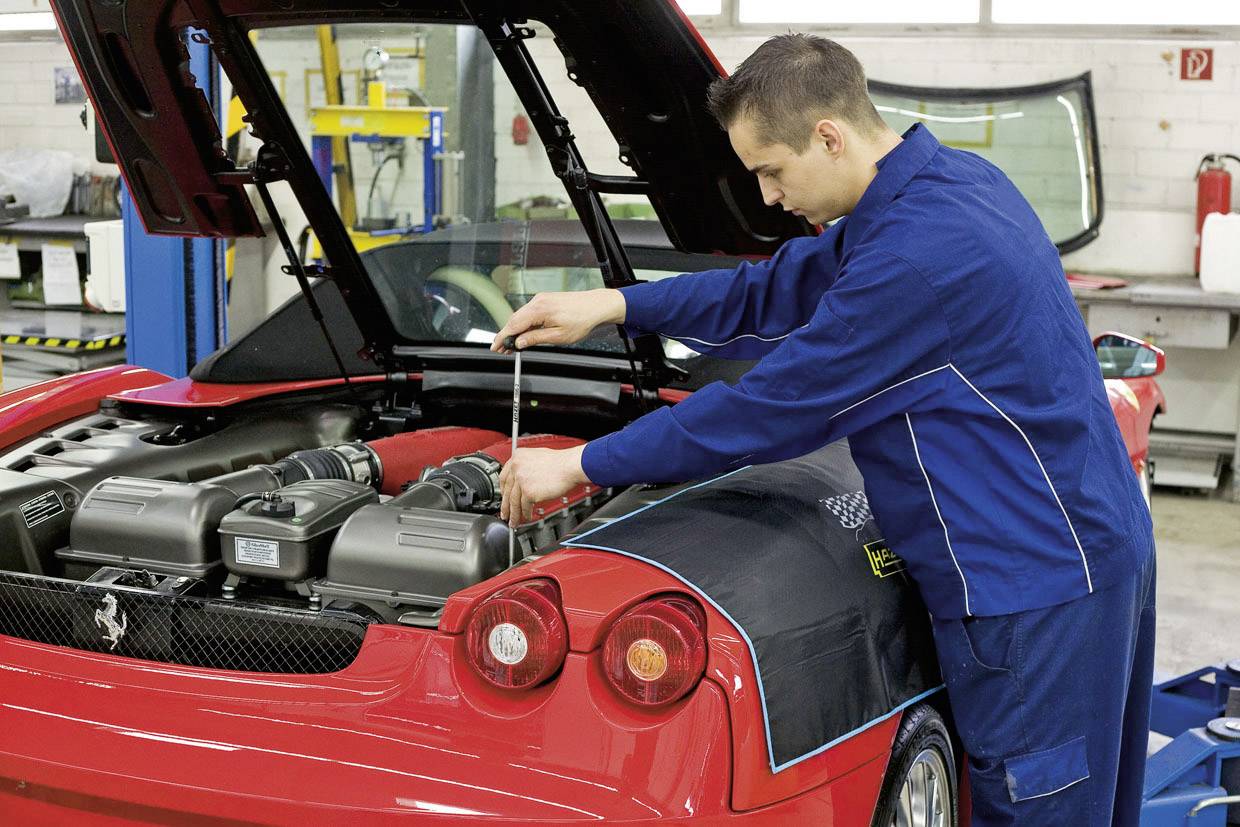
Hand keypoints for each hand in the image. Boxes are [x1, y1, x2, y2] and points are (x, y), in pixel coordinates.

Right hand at [491, 289, 625, 352]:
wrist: (596, 306)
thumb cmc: (582, 320)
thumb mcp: (558, 336)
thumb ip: (536, 339)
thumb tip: (519, 343)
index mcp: (539, 310)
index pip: (513, 325)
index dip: (502, 337)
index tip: (495, 347)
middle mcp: (538, 302)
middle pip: (514, 320)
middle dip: (506, 336)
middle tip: (502, 350)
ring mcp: (541, 299)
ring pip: (521, 316)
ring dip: (515, 330)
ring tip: (512, 345)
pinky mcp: (545, 300)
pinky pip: (528, 313)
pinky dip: (523, 324)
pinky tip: (523, 333)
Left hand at [499, 445, 588, 525]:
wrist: (570, 466)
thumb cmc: (560, 462)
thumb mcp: (537, 457)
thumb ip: (526, 467)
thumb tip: (522, 480)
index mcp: (517, 457)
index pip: (504, 476)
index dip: (503, 490)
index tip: (504, 498)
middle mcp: (516, 467)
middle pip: (507, 491)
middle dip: (506, 505)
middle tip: (505, 514)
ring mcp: (521, 480)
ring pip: (514, 501)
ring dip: (514, 514)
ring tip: (514, 521)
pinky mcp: (529, 492)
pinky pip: (524, 506)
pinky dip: (526, 514)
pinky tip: (527, 517)